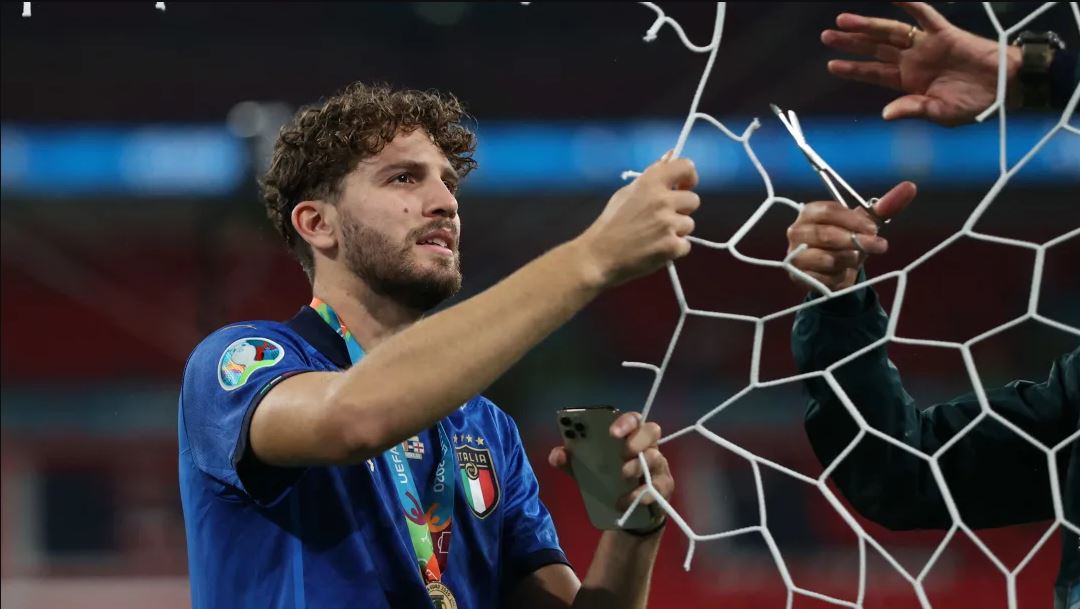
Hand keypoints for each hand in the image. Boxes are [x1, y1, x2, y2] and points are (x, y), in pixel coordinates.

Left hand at [548, 412, 673, 510]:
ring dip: (638, 466)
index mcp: (628, 436)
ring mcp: (658, 466)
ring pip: (656, 458)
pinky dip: (642, 493)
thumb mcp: (585, 471)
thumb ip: (571, 461)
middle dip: (637, 440)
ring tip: (623, 476)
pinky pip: (660, 486)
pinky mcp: (663, 487)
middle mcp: (647, 446)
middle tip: (623, 453)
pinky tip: (627, 500)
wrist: (625, 513)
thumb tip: (557, 455)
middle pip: (652, 431)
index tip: (612, 432)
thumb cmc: (607, 482)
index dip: (625, 421)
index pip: (633, 419)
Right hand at [575, 152, 699, 288]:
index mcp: (650, 182)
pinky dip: (673, 250)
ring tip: (653, 237)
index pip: (686, 167)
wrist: (598, 256)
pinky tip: (654, 250)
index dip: (689, 177)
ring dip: (676, 231)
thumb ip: (652, 175)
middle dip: (681, 210)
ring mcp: (668, 224)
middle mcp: (662, 200)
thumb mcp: (627, 192)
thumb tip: (670, 155)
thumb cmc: (610, 224)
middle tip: (660, 219)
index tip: (683, 186)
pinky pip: (685, 245)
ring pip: (689, 224)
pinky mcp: (671, 246)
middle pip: (693, 200)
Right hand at [787, 181, 916, 290]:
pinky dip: (838, 277)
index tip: (874, 228)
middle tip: (879, 246)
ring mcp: (794, 254)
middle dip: (857, 241)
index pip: (829, 211)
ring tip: (856, 259)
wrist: (830, 270)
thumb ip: (885, 206)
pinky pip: (822, 278)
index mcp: (810, 212)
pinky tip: (842, 273)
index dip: (854, 220)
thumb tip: (910, 186)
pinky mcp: (797, 276)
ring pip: (826, 258)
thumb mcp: (865, 223)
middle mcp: (797, 231)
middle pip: (826, 234)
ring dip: (849, 260)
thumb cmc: (846, 240)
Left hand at [823, 2, 1021, 125]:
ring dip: (867, 25)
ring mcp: (926, 46)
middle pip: (875, 49)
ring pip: (890, 32)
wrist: (1006, 88)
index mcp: (908, 82)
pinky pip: (924, 15)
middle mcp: (913, 61)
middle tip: (826, 37)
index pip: (874, 74)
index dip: (853, 69)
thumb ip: (912, 109)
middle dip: (851, 43)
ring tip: (843, 21)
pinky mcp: (944, 33)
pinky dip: (908, 4)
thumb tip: (885, 113)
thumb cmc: (975, 105)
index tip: (831, 66)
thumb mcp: (939, 113)